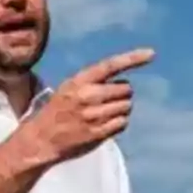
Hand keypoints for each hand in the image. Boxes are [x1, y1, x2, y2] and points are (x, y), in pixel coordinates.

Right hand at [20, 48, 154, 163]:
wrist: (40, 139)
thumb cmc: (58, 111)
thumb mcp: (69, 88)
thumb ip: (94, 83)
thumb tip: (126, 86)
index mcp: (79, 81)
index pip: (111, 65)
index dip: (133, 58)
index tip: (151, 53)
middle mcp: (87, 96)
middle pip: (126, 89)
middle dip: (123, 94)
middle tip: (108, 101)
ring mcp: (93, 115)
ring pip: (126, 107)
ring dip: (121, 110)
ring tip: (103, 114)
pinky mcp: (98, 133)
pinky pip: (122, 123)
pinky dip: (118, 123)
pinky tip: (104, 125)